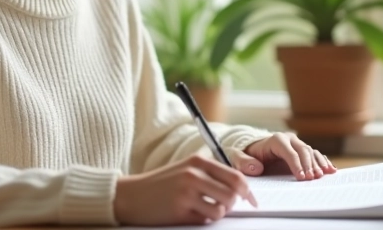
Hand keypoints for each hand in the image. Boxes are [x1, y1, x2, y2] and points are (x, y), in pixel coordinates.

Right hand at [113, 154, 256, 224]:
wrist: (130, 195)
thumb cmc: (160, 184)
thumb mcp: (184, 169)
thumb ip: (209, 173)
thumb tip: (240, 187)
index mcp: (197, 161)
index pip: (235, 176)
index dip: (248, 191)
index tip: (251, 200)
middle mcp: (193, 175)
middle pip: (232, 194)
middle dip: (232, 205)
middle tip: (223, 207)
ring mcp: (186, 193)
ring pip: (220, 210)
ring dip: (216, 214)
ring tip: (203, 210)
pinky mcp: (179, 211)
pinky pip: (204, 221)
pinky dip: (202, 220)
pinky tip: (190, 214)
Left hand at [234, 132, 336, 179]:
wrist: (252, 150)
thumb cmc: (246, 155)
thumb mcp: (238, 157)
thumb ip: (243, 162)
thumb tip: (256, 168)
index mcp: (275, 140)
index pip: (288, 151)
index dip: (296, 164)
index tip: (301, 177)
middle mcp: (289, 139)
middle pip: (303, 151)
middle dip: (309, 165)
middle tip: (313, 179)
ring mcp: (297, 144)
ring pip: (311, 152)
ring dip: (318, 163)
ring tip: (324, 175)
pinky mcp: (302, 151)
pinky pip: (315, 155)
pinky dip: (323, 161)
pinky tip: (331, 170)